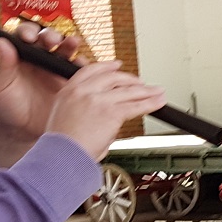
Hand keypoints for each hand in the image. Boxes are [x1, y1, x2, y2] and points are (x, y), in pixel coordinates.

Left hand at [0, 22, 85, 166]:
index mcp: (21, 56)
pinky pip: (79, 71)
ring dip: (70, 44)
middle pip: (50, 39)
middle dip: (52, 36)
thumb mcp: (0, 86)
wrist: (22, 132)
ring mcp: (56, 70)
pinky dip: (83, 65)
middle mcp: (40, 59)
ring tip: (73, 44)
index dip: (29, 32)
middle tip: (53, 41)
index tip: (30, 37)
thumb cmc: (5, 108)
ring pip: (66, 51)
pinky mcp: (70, 83)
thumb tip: (1, 42)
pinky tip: (82, 65)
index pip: (27, 36)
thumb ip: (3, 65)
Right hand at [44, 61, 167, 160]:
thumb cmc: (63, 144)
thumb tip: (102, 110)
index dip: (107, 67)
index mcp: (69, 91)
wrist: (62, 156)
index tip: (117, 66)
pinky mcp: (112, 112)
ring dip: (147, 91)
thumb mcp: (63, 116)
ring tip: (157, 92)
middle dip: (131, 80)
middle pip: (113, 78)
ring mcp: (98, 100)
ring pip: (128, 92)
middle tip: (141, 83)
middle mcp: (83, 91)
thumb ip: (81, 107)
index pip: (91, 71)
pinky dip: (151, 104)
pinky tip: (158, 103)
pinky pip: (136, 106)